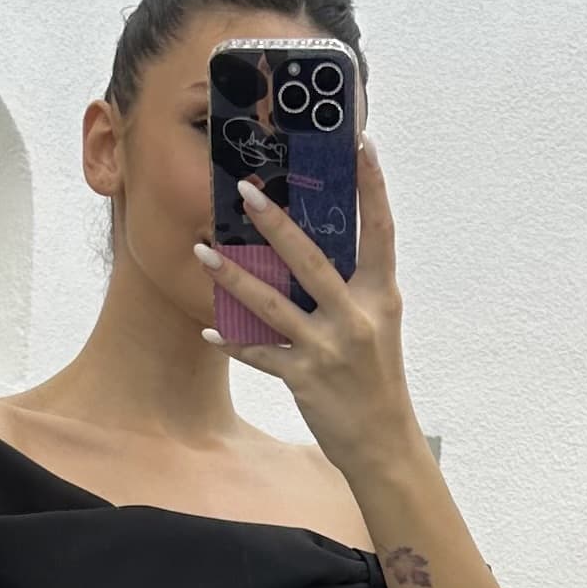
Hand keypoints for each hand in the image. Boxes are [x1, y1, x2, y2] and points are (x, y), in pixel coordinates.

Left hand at [195, 136, 416, 477]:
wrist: (383, 443)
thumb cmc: (377, 378)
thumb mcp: (377, 325)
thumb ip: (352, 287)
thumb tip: (309, 247)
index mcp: (381, 296)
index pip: (380, 230)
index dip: (373, 186)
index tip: (361, 145)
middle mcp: (357, 317)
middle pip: (311, 259)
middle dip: (276, 224)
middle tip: (247, 191)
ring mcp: (329, 348)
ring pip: (273, 304)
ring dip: (233, 277)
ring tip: (203, 250)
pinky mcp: (304, 378)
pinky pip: (260, 353)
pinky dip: (233, 341)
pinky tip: (208, 330)